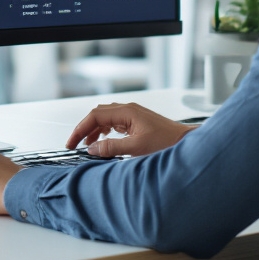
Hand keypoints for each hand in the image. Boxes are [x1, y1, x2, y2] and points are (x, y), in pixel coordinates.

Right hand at [66, 102, 195, 157]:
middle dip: (84, 128)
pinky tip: (102, 140)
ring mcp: (132, 115)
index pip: (95, 116)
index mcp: (127, 111)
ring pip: (105, 118)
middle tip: (74, 144)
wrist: (186, 142)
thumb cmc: (168, 142)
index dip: (80, 129)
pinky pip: (114, 123)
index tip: (72, 142)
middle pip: (98, 114)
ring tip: (86, 145)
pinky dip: (104, 131)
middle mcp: (128, 110)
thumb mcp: (137, 148)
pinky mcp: (136, 122)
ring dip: (93, 130)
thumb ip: (112, 147)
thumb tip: (92, 149)